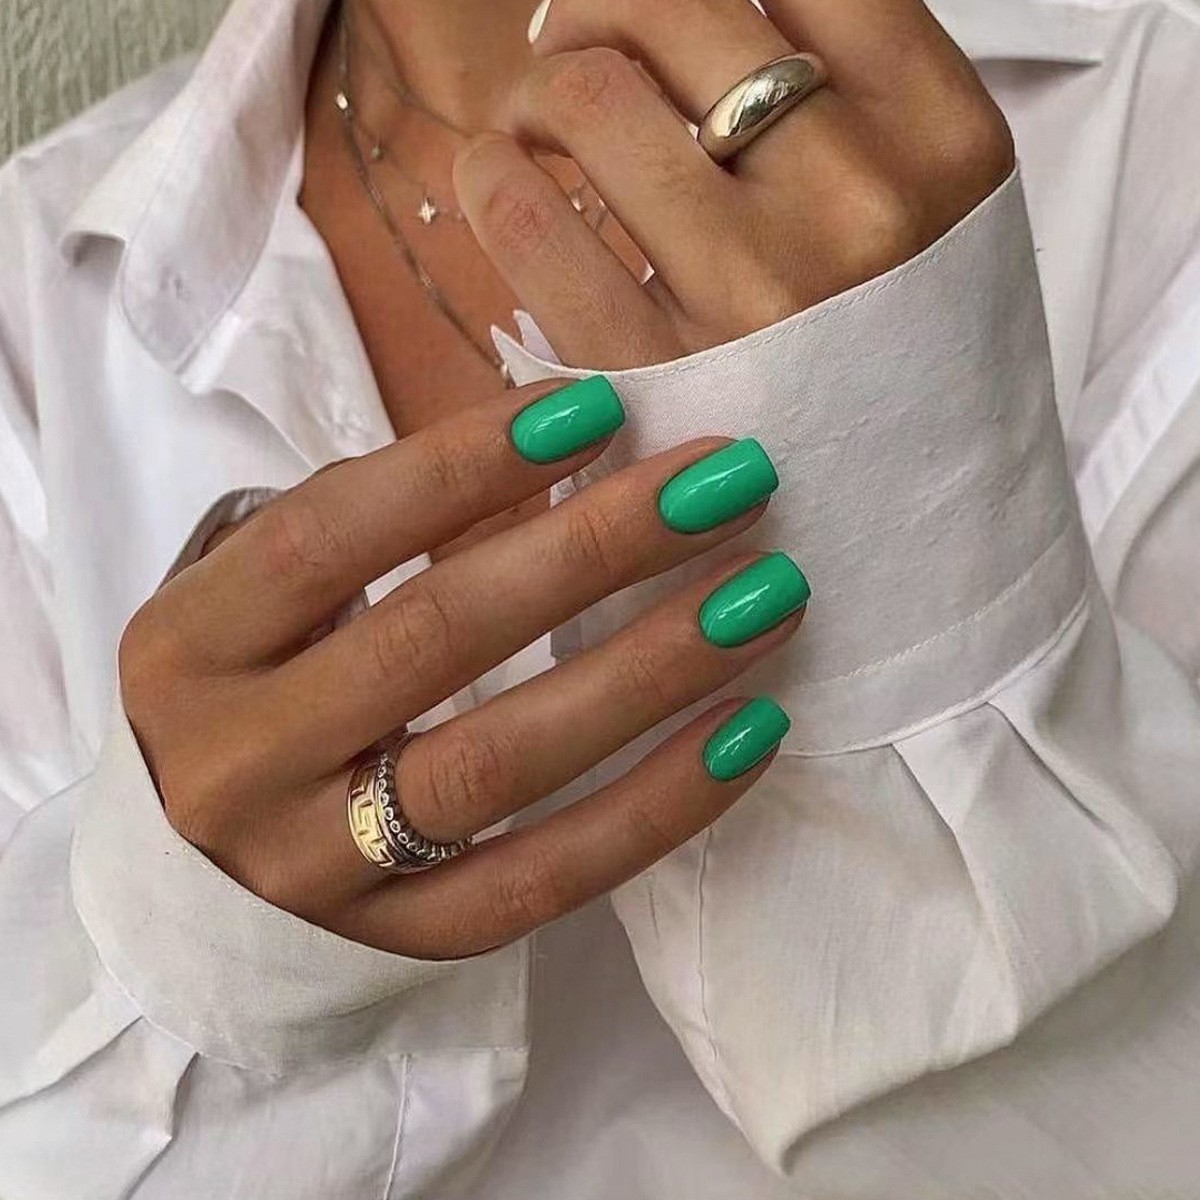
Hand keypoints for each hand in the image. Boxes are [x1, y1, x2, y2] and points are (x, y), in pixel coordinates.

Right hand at [119, 379, 806, 958]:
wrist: (199, 878)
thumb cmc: (248, 694)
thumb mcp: (255, 601)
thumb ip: (367, 527)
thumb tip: (556, 449)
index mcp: (189, 648)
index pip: (328, 536)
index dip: (464, 467)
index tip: (601, 410)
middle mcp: (240, 762)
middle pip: (435, 639)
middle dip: (595, 550)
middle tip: (731, 481)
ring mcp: (320, 870)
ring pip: (500, 766)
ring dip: (651, 671)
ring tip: (769, 596)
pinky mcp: (404, 941)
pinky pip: (544, 881)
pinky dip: (656, 808)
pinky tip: (747, 732)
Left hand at [453, 0, 1013, 368]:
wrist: (922, 553)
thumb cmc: (907, 381)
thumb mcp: (936, 230)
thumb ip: (857, 117)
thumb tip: (705, 27)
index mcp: (947, 145)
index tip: (654, 14)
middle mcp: (864, 202)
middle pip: (673, 8)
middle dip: (593, 11)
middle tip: (569, 54)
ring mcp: (763, 293)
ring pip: (589, 91)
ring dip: (533, 90)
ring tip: (532, 131)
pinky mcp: (661, 379)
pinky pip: (531, 219)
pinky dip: (493, 177)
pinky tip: (501, 188)